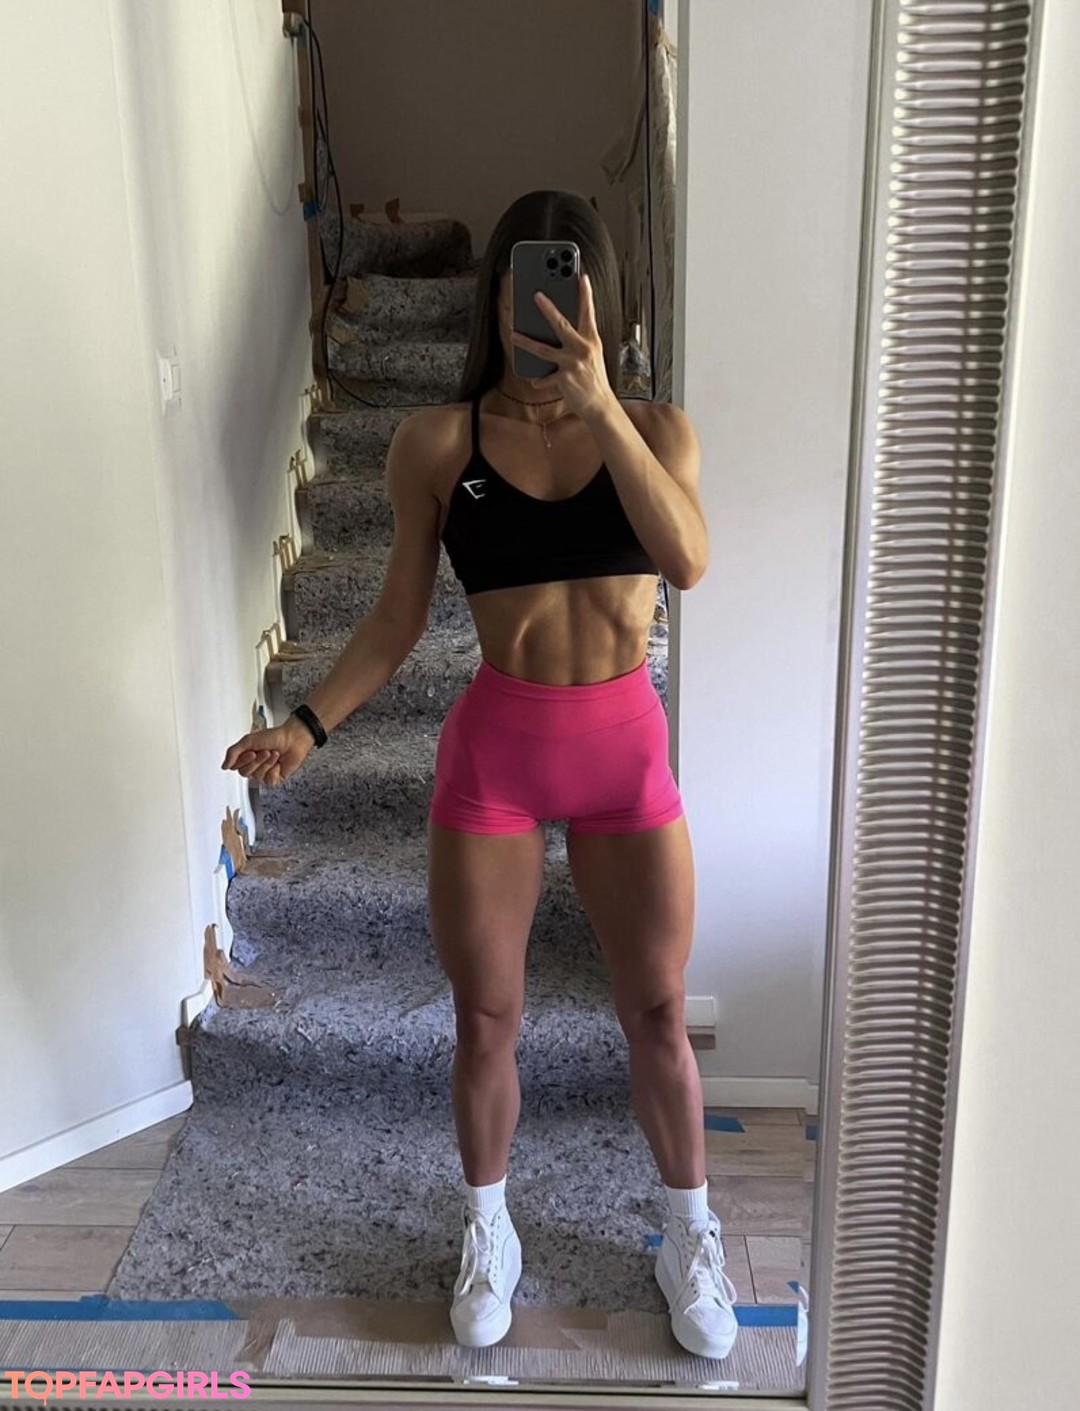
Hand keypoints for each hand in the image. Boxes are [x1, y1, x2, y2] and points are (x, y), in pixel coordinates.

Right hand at [221, 719, 315, 786]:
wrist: (293, 738)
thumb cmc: (274, 736)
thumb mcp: (248, 740)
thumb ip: (233, 752)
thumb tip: (224, 766)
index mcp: (246, 757)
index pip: (236, 766)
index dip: (243, 760)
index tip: (252, 751)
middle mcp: (254, 766)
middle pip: (246, 773)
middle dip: (257, 761)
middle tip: (266, 751)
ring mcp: (264, 773)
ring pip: (258, 776)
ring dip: (267, 763)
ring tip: (274, 754)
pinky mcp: (275, 778)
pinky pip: (269, 781)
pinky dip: (274, 771)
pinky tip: (278, 764)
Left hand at [510, 273, 617, 420]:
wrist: (600, 405)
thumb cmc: (594, 378)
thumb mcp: (592, 355)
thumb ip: (579, 340)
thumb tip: (558, 327)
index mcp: (591, 340)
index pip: (588, 313)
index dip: (585, 294)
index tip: (581, 277)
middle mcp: (583, 349)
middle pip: (562, 324)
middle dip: (548, 308)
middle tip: (535, 295)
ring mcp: (573, 364)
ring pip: (543, 350)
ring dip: (525, 342)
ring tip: (513, 334)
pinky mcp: (565, 379)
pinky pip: (545, 378)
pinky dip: (539, 380)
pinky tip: (534, 380)